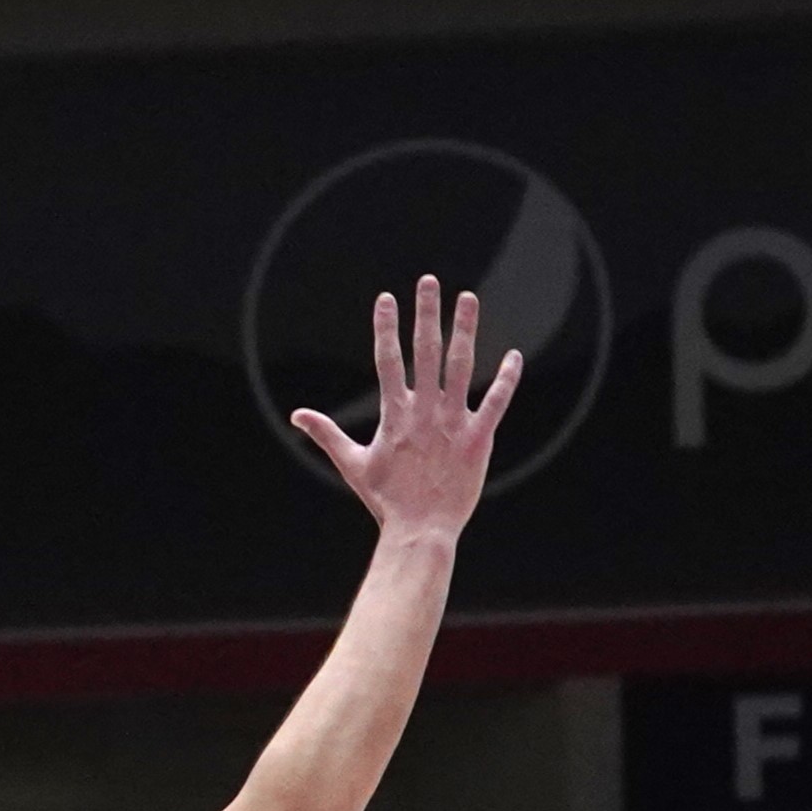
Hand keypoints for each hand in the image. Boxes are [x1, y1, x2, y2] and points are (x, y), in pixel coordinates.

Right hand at [289, 275, 520, 540]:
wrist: (421, 529)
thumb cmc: (386, 500)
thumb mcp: (352, 464)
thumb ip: (327, 434)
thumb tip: (296, 415)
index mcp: (394, 414)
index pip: (388, 360)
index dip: (386, 327)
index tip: (386, 298)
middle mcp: (424, 411)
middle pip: (424, 351)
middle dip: (425, 313)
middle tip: (428, 281)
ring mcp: (453, 422)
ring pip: (461, 366)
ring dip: (464, 329)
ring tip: (467, 298)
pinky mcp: (478, 438)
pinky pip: (495, 402)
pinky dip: (506, 378)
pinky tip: (514, 356)